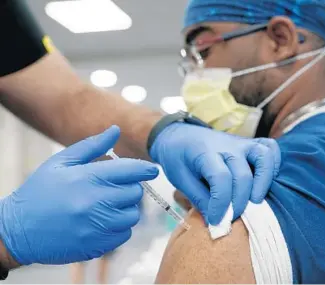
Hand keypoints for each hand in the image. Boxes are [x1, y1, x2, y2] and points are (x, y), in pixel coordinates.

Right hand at [0, 126, 158, 265]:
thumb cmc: (40, 191)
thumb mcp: (61, 162)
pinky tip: (103, 221)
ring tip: (107, 205)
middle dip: (130, 188)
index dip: (145, 169)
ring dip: (126, 208)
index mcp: (89, 178)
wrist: (18, 230)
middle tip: (115, 187)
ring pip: (132, 215)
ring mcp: (97, 227)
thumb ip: (92, 145)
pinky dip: (119, 227)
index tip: (153, 170)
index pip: (131, 170)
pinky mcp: (97, 246)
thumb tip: (115, 130)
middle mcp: (96, 203)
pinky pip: (124, 235)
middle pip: (135, 193)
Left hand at [150, 123, 280, 224]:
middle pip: (242, 174)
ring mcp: (240, 142)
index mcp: (204, 153)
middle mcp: (226, 146)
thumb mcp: (180, 179)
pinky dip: (273, 164)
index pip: (221, 179)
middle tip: (231, 217)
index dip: (221, 204)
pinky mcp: (248, 143)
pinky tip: (264, 181)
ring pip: (263, 156)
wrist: (178, 135)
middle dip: (239, 202)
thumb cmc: (177, 157)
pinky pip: (269, 147)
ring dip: (263, 181)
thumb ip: (199, 199)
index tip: (215, 220)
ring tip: (254, 201)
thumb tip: (216, 221)